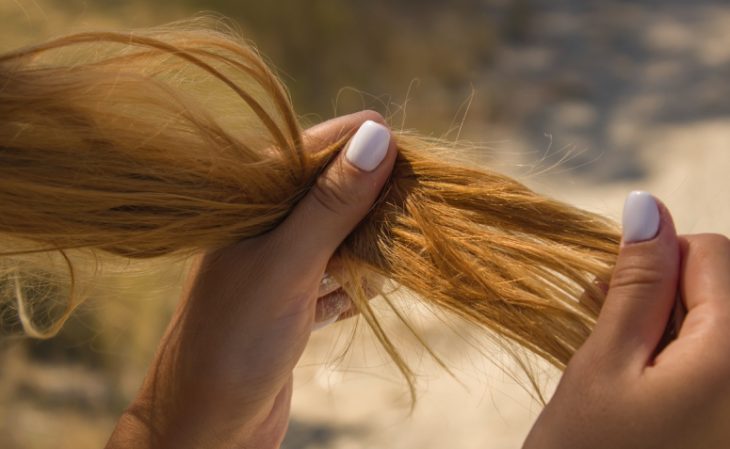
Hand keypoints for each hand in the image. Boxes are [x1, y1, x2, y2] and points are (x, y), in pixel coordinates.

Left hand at [106, 111, 396, 448]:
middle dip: (373, 207)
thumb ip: (331, 203)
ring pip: (341, 236)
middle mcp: (264, 224)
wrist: (206, 426)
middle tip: (401, 224)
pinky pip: (337, 276)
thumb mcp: (288, 264)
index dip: (366, 149)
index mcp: (249, 199)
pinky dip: (352, 287)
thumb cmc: (235, 340)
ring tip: (374, 273)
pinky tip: (350, 302)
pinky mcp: (292, 298)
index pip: (317, 149)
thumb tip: (378, 134)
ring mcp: (279, 262)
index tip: (415, 160)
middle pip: (336, 192)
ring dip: (366, 252)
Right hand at [524, 192, 729, 447]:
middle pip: (723, 286)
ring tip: (616, 351)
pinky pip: (714, 357)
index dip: (655, 260)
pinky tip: (641, 373)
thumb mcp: (604, 363)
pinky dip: (680, 352)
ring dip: (667, 321)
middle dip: (662, 290)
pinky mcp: (725, 415)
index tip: (607, 293)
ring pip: (717, 320)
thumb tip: (647, 205)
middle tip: (602, 317)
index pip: (713, 253)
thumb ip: (636, 283)